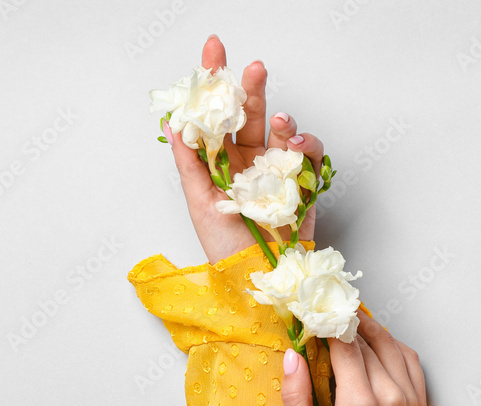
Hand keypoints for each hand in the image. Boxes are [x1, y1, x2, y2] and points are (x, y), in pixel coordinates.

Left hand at [164, 35, 324, 264]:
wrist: (256, 281)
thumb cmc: (225, 248)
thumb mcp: (199, 203)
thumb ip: (188, 163)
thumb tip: (171, 124)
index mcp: (219, 161)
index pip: (215, 114)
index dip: (215, 81)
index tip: (214, 49)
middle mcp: (247, 160)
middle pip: (248, 113)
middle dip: (251, 86)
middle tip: (254, 68)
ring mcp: (275, 169)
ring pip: (280, 128)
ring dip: (279, 118)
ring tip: (277, 120)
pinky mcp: (302, 183)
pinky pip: (308, 153)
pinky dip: (306, 143)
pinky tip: (295, 143)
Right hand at [280, 312, 427, 405]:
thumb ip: (295, 395)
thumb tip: (291, 355)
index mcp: (359, 403)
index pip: (345, 344)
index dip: (330, 324)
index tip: (317, 314)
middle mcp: (390, 395)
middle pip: (368, 341)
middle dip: (347, 325)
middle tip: (330, 316)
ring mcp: (410, 398)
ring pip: (391, 345)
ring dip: (371, 330)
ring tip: (352, 323)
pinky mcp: (421, 403)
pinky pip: (409, 359)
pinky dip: (393, 345)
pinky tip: (377, 344)